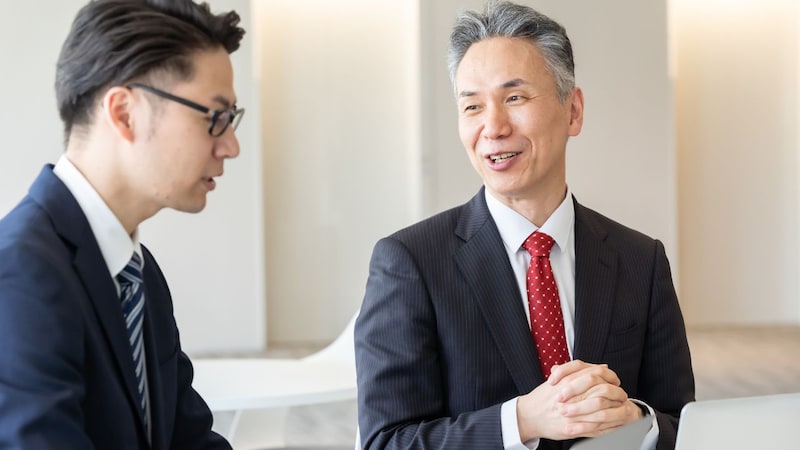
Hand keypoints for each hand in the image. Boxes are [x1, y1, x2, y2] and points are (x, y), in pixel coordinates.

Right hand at [516, 360, 642, 441]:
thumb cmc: (543, 397)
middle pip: (601, 391)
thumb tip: (604, 367)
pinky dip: (609, 427)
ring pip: (601, 411)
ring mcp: (572, 413)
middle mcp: (570, 396)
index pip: (594, 374)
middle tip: (623, 395)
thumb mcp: (558, 379)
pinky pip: (596, 429)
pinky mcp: (573, 428)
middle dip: (616, 393)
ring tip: (624, 410)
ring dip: (616, 411)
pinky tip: (617, 424)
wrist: (528, 415)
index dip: (609, 377)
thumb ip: (580, 372)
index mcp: (566, 381)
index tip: (615, 380)